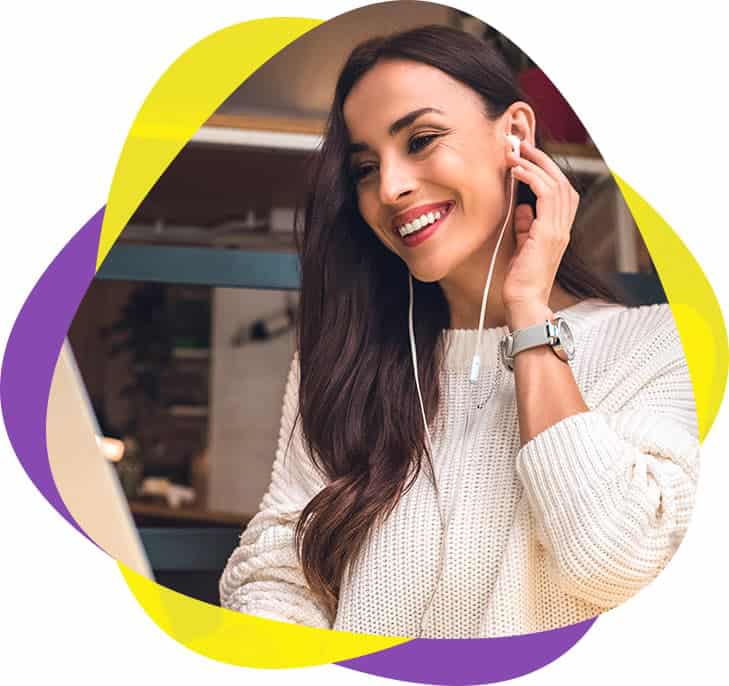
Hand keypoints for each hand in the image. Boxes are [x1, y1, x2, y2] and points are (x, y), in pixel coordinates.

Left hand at [502, 140, 579, 328]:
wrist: (524, 302)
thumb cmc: (521, 279)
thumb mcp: (523, 246)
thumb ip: (526, 227)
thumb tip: (523, 208)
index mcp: (559, 229)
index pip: (560, 191)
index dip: (546, 170)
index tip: (526, 156)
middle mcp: (563, 227)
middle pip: (561, 182)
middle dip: (541, 159)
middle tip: (521, 145)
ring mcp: (559, 230)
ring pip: (556, 184)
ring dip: (535, 164)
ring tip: (516, 153)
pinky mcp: (549, 233)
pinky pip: (546, 196)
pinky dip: (532, 179)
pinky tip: (517, 171)